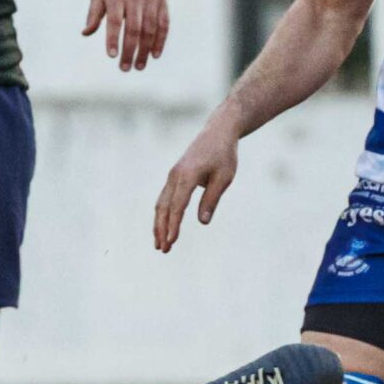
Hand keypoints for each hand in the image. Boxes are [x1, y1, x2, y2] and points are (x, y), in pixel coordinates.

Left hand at [84, 0, 169, 71]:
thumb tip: (85, 33)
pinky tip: (155, 55)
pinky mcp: (163, 1)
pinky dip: (160, 40)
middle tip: (125, 68)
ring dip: (145, 50)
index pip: (114, 20)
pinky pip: (164, 24)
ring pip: (150, 28)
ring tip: (139, 66)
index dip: (113, 38)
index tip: (112, 55)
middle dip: (130, 50)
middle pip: (133, 28)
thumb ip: (93, 14)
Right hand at [154, 121, 237, 251]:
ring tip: (159, 243)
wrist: (217, 132)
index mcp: (187, 176)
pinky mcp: (174, 176)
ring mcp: (172, 176)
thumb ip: (211, 200)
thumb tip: (202, 222)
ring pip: (160, 204)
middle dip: (161, 230)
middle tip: (162, 250)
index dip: (173, 225)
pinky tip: (163, 226)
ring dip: (159, 224)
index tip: (171, 242)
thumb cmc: (224, 155)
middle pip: (163, 207)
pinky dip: (162, 214)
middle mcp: (174, 176)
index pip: (177, 206)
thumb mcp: (224, 178)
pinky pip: (164, 198)